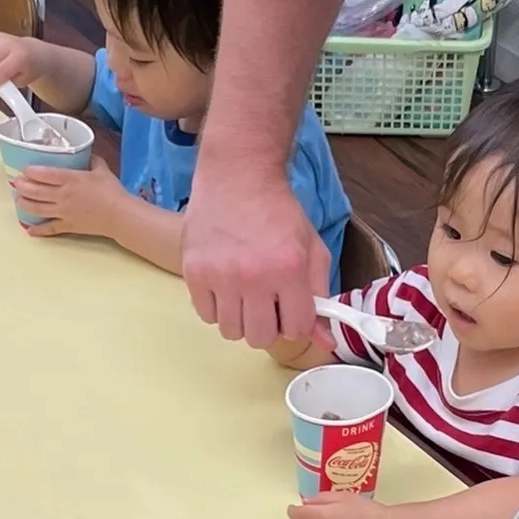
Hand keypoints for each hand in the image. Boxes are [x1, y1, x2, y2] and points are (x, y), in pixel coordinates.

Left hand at [13, 158, 123, 237]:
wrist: (119, 215)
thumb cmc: (112, 191)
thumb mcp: (102, 170)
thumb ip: (93, 160)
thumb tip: (87, 154)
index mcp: (71, 179)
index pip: (45, 174)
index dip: (31, 171)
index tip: (25, 170)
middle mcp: (63, 195)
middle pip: (36, 191)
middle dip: (22, 187)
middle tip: (16, 183)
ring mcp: (63, 212)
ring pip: (37, 208)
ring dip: (24, 204)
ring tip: (18, 200)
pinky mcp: (68, 226)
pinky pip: (49, 228)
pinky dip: (38, 230)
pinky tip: (29, 230)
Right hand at [183, 159, 326, 346]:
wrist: (238, 176)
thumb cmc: (278, 212)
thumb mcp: (311, 249)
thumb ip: (320, 295)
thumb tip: (324, 341)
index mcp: (289, 269)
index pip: (296, 328)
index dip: (296, 322)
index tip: (291, 308)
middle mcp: (253, 276)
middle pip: (261, 338)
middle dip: (268, 325)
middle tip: (267, 304)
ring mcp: (219, 275)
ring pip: (231, 332)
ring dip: (241, 319)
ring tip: (244, 294)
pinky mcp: (193, 272)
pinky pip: (206, 316)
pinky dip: (217, 307)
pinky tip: (224, 285)